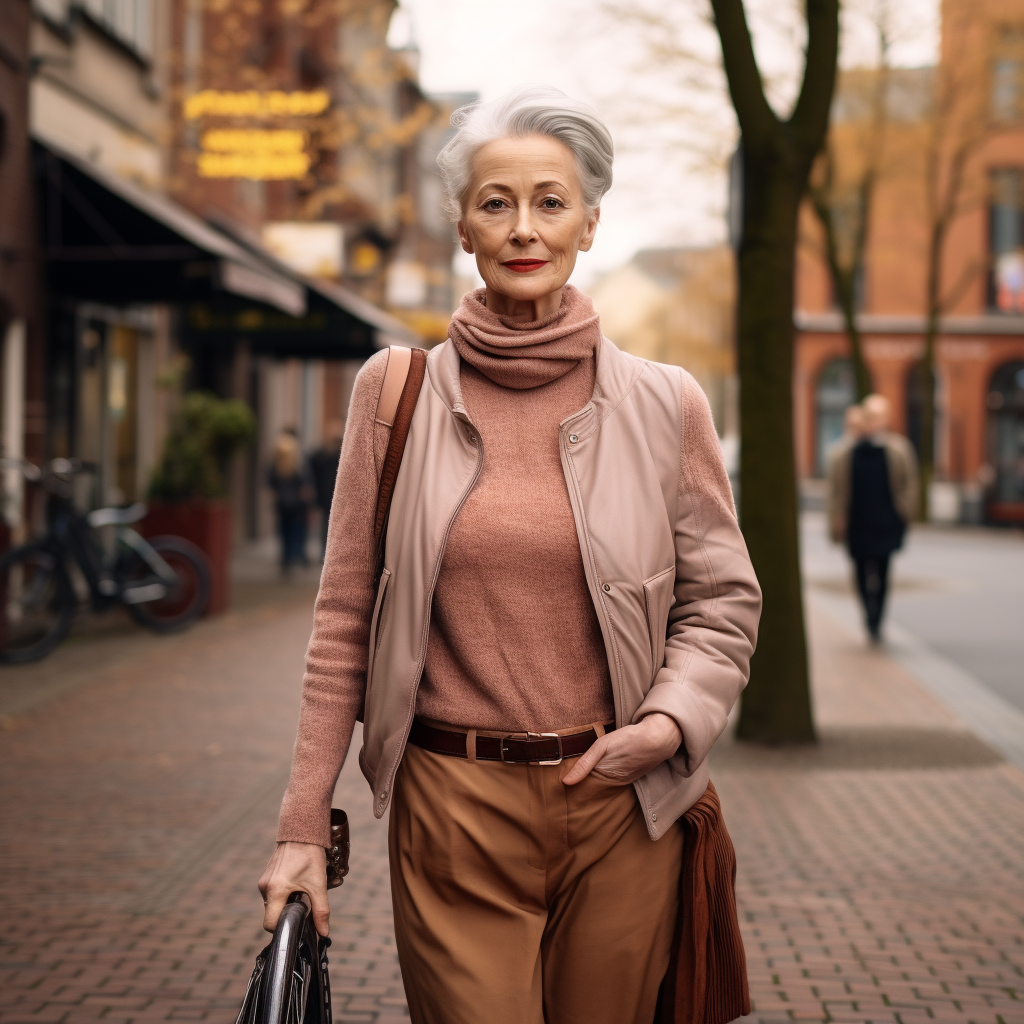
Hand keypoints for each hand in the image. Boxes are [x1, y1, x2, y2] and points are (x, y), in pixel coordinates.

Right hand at [258, 841, 329, 936]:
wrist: (302, 830)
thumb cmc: (310, 855)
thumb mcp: (318, 884)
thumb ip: (321, 910)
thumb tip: (324, 933)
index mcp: (275, 891)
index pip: (270, 924)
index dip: (283, 929)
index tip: (297, 925)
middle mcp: (265, 887)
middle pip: (272, 914)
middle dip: (287, 916)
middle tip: (304, 908)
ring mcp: (264, 880)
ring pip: (273, 904)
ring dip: (286, 904)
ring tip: (302, 893)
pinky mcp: (267, 875)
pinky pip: (273, 893)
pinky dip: (283, 895)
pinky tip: (297, 884)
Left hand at [562, 713, 682, 786]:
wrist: (658, 738)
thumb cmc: (628, 739)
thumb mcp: (603, 746)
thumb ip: (584, 763)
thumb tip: (565, 782)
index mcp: (605, 778)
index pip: (583, 790)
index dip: (571, 791)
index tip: (556, 793)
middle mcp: (614, 784)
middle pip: (591, 789)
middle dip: (579, 790)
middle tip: (561, 791)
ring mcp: (622, 781)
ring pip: (600, 785)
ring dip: (590, 784)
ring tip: (573, 786)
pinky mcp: (628, 776)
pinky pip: (611, 780)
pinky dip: (602, 779)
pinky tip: (594, 776)